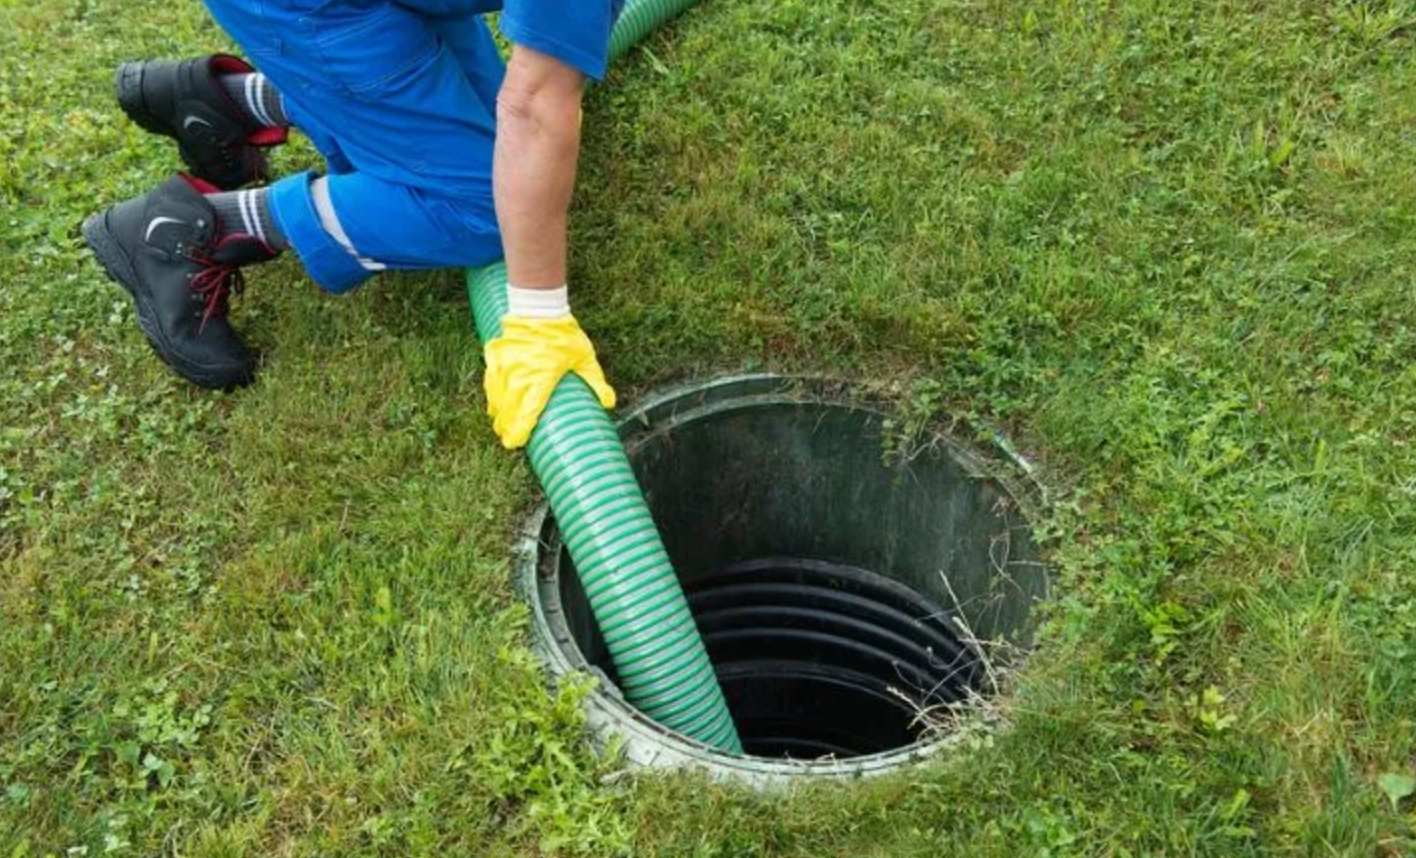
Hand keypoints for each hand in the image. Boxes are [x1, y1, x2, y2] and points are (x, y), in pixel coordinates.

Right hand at [483, 315, 615, 448]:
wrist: (539, 308)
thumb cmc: (564, 334)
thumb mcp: (584, 358)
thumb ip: (595, 382)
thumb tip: (609, 403)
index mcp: (541, 380)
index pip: (527, 413)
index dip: (519, 431)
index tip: (514, 443)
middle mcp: (518, 376)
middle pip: (507, 409)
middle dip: (505, 426)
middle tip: (507, 438)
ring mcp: (504, 366)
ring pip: (495, 396)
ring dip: (497, 412)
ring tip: (499, 424)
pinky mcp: (496, 357)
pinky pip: (490, 380)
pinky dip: (492, 393)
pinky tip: (494, 400)